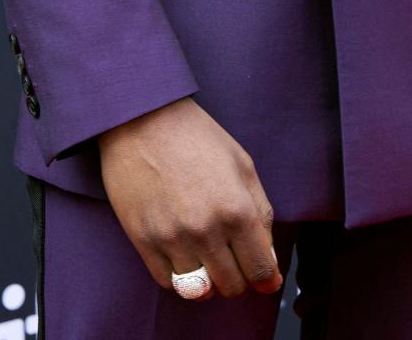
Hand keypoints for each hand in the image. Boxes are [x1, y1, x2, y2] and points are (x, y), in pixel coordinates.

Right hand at [96, 96, 283, 300]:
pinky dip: (179, 274)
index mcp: (236, 209)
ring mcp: (172, 239)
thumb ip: (261, 213)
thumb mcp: (242, 164)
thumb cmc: (196, 137)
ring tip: (205, 252)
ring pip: (199, 290)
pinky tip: (182, 250)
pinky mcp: (143, 242)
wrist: (142, 120)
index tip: (266, 277)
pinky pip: (168, 282)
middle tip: (232, 256)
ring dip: (207, 277)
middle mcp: (206, 230)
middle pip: (231, 286)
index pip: (261, 270)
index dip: (267, 278)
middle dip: (238, 276)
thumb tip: (269, 261)